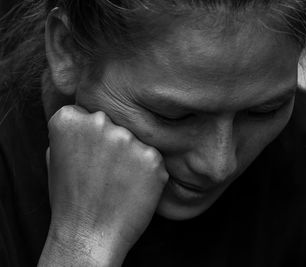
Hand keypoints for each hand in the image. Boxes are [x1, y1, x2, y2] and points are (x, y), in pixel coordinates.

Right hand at [41, 105, 168, 265]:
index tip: (88, 156)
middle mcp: (99, 122)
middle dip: (113, 143)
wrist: (89, 235)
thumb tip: (89, 118)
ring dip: (131, 156)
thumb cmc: (71, 200)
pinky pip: (152, 157)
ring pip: (135, 139)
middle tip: (105, 171)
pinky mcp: (152, 156)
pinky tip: (133, 187)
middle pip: (114, 123)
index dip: (91, 137)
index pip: (88, 113)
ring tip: (118, 182)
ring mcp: (128, 139)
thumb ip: (72, 133)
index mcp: (69, 119)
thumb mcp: (55, 158)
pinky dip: (147, 171)